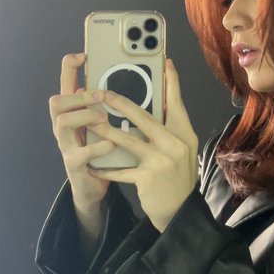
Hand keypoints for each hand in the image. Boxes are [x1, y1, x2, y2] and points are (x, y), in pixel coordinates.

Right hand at [49, 53, 113, 212]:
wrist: (95, 187)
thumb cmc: (103, 150)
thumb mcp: (105, 124)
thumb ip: (110, 104)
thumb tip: (130, 79)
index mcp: (74, 113)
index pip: (64, 84)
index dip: (69, 68)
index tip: (83, 55)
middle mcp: (65, 127)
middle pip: (57, 101)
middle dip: (79, 95)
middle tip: (101, 95)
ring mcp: (67, 146)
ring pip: (62, 123)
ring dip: (84, 117)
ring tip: (104, 118)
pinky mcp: (74, 166)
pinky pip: (79, 154)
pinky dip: (96, 147)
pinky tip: (111, 145)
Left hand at [88, 59, 198, 232]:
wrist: (180, 211)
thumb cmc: (177, 176)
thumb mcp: (181, 149)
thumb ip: (170, 128)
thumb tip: (158, 103)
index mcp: (184, 133)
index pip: (177, 102)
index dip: (171, 82)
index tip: (164, 63)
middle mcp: (175, 144)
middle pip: (144, 117)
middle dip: (120, 103)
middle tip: (102, 93)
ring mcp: (161, 161)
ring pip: (127, 140)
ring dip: (105, 130)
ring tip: (89, 122)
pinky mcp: (147, 178)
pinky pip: (120, 169)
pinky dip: (105, 167)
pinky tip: (91, 163)